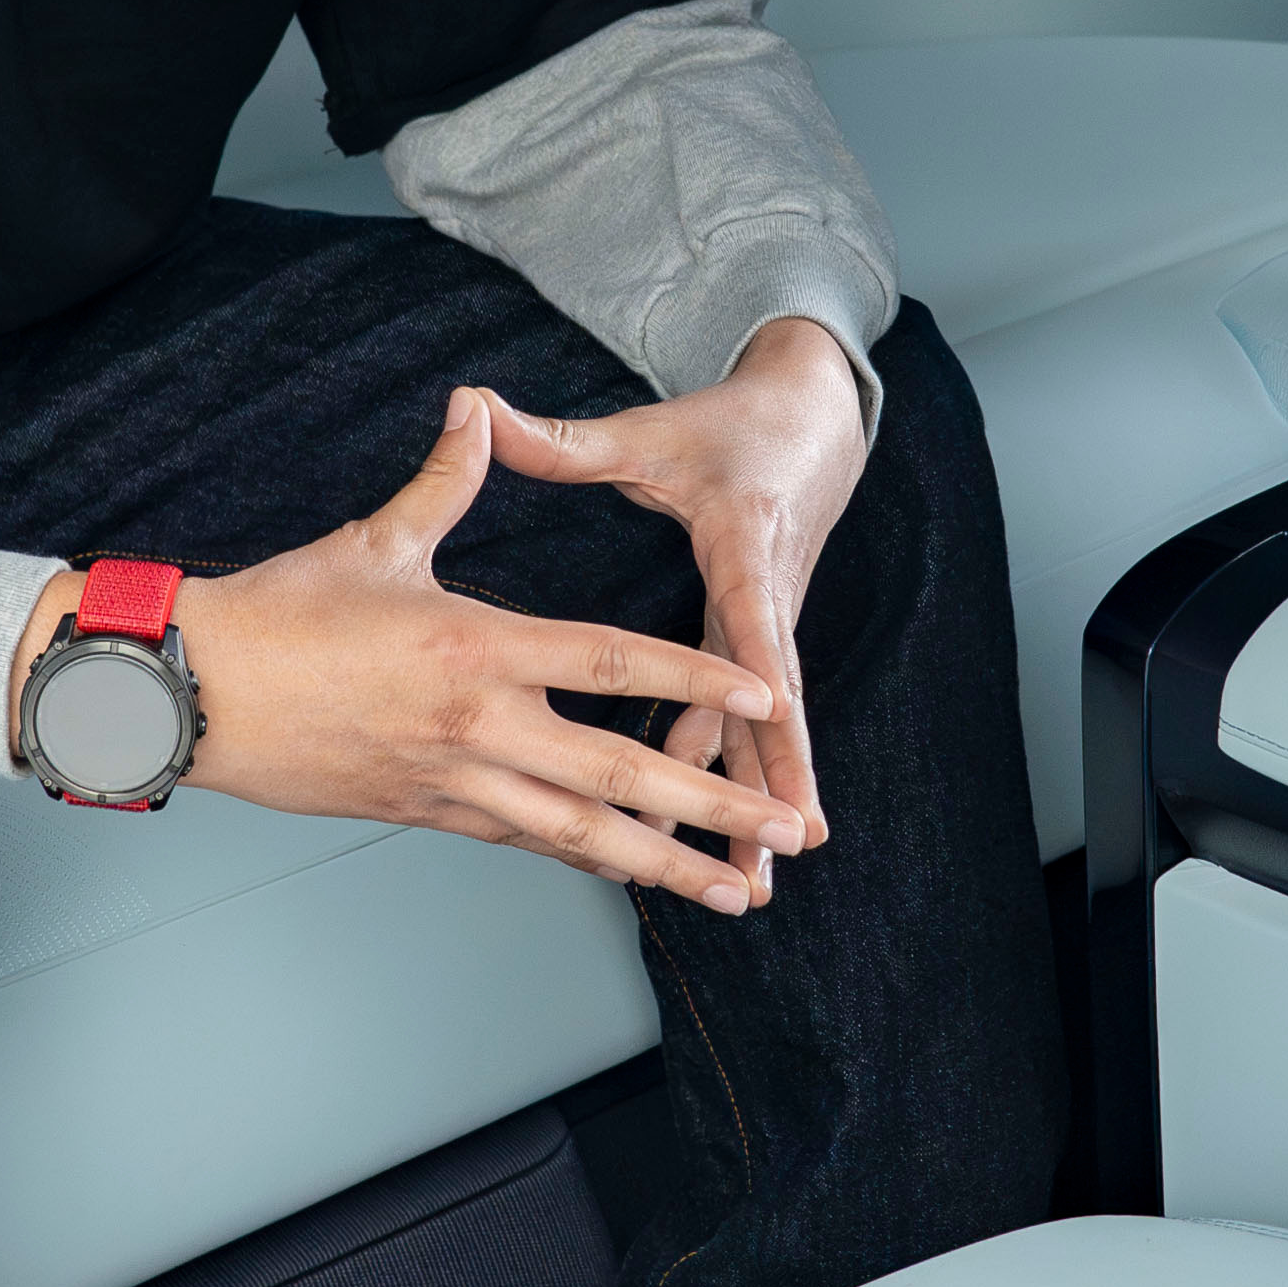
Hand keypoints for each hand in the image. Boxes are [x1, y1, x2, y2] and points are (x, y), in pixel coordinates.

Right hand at [129, 389, 818, 912]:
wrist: (193, 695)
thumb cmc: (279, 614)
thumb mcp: (375, 540)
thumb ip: (446, 482)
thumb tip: (476, 405)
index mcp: (478, 648)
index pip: (614, 663)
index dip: (699, 680)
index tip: (770, 698)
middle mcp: (480, 729)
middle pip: (623, 775)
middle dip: (716, 807)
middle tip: (790, 837)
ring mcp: (455, 784)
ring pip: (583, 835)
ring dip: (668, 866)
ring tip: (735, 892)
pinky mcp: (428, 814)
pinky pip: (528, 840)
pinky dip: (588, 857)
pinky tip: (634, 871)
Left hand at [481, 317, 871, 879]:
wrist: (815, 423)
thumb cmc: (732, 426)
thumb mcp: (651, 432)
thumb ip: (561, 438)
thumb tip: (472, 406)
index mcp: (743, 543)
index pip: (749, 609)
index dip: (754, 664)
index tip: (767, 711)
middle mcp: (765, 599)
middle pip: (773, 699)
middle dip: (776, 772)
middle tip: (782, 838)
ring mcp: (765, 632)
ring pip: (761, 729)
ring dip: (758, 801)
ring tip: (753, 880)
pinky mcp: (757, 651)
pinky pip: (746, 727)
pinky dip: (740, 784)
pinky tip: (723, 846)